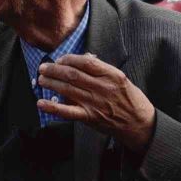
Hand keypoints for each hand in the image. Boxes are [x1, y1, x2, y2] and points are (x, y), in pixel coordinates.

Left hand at [36, 54, 155, 152]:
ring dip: (50, 83)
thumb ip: (102, 69)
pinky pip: (67, 111)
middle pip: (72, 74)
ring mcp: (95, 103)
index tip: (59, 59)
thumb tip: (85, 56)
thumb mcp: (120, 79)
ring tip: (41, 80)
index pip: (85, 62)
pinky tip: (41, 103)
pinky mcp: (90, 117)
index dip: (69, 59)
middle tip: (43, 68)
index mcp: (112, 75)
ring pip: (67, 89)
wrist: (140, 124)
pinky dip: (53, 107)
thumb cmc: (130, 99)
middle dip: (54, 70)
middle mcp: (103, 88)